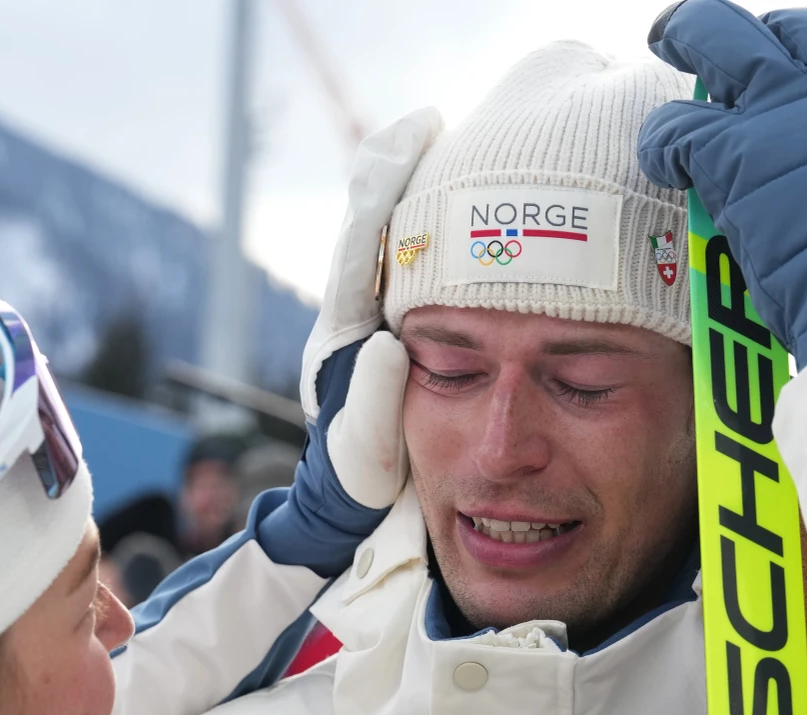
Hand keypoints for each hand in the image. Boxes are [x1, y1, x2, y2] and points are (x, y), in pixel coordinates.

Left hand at [302, 108, 442, 509]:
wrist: (345, 497)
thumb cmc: (355, 475)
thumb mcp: (365, 443)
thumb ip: (377, 395)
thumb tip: (390, 341)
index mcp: (348, 328)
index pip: (366, 239)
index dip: (389, 186)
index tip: (417, 137)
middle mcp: (356, 311)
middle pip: (374, 224)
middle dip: (398, 172)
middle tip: (428, 126)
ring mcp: (372, 318)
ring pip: (394, 242)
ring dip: (416, 197)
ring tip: (445, 152)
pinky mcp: (389, 329)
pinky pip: (411, 268)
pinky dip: (431, 232)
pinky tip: (461, 213)